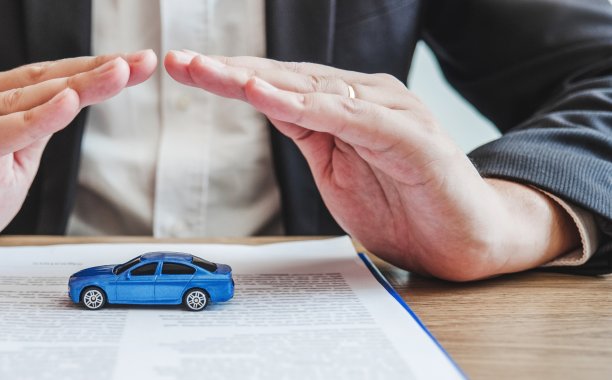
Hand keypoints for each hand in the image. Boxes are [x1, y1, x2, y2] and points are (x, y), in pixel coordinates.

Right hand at [0, 50, 157, 276]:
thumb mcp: (10, 167)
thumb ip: (36, 136)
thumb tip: (73, 105)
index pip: (49, 81)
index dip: (95, 71)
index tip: (140, 64)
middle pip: (41, 84)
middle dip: (96, 73)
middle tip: (140, 62)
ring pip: (18, 103)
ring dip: (71, 88)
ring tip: (115, 74)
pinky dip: (26, 122)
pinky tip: (61, 108)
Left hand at [164, 50, 578, 279]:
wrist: (467, 239)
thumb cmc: (404, 205)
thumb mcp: (336, 169)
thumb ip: (308, 135)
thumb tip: (267, 106)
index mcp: (342, 106)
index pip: (276, 85)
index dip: (228, 76)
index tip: (184, 68)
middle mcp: (362, 97)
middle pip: (284, 78)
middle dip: (228, 70)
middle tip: (181, 61)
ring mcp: (386, 111)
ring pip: (310, 88)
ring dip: (255, 80)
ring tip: (210, 72)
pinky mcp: (407, 134)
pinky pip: (346, 116)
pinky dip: (304, 104)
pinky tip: (267, 96)